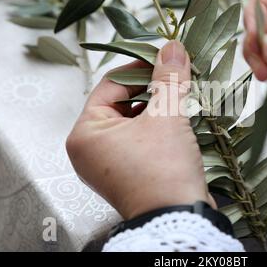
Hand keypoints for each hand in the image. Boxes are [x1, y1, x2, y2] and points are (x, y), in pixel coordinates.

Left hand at [66, 41, 214, 219]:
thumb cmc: (163, 170)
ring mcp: (109, 165)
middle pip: (122, 103)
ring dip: (157, 107)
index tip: (164, 58)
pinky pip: (139, 140)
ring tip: (180, 97)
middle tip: (175, 77)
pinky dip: (157, 128)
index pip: (111, 85)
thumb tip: (172, 47)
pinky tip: (177, 121)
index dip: (140, 68)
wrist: (178, 219)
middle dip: (151, 89)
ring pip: (133, 122)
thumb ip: (168, 78)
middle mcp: (91, 150)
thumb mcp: (166, 116)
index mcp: (86, 134)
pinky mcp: (127, 174)